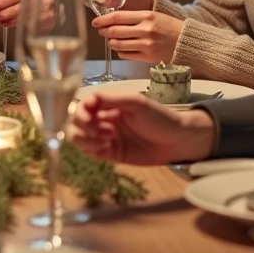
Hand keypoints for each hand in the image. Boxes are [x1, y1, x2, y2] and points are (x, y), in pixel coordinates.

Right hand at [68, 92, 215, 165]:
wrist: (178, 142)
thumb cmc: (160, 117)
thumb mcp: (137, 103)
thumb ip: (112, 100)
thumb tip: (88, 98)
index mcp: (109, 104)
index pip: (83, 105)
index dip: (81, 111)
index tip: (90, 116)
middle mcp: (103, 119)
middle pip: (76, 122)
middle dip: (83, 127)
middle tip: (102, 130)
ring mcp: (105, 137)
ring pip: (79, 139)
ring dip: (87, 140)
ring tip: (107, 140)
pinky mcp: (110, 154)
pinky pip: (90, 153)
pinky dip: (93, 151)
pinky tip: (108, 149)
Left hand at [93, 11, 183, 62]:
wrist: (187, 41)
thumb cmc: (170, 27)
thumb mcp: (154, 15)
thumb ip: (136, 17)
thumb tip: (115, 20)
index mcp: (147, 16)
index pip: (118, 17)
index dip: (104, 19)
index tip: (96, 21)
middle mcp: (145, 30)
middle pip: (115, 31)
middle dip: (104, 31)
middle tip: (101, 31)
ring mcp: (146, 45)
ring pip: (118, 44)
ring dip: (111, 42)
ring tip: (110, 40)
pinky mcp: (148, 57)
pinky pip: (126, 55)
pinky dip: (120, 51)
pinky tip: (121, 48)